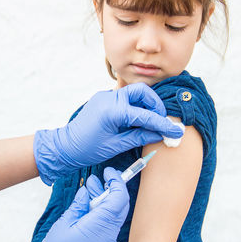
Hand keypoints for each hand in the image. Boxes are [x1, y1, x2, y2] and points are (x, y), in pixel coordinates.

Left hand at [34, 82, 182, 184]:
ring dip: (146, 104)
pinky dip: (135, 106)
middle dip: (156, 105)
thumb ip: (139, 136)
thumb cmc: (87, 149)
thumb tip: (159, 134)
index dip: (163, 124)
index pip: (145, 115)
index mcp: (112, 111)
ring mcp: (106, 96)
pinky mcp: (104, 99)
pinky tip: (137, 120)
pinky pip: (125, 97)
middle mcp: (109, 98)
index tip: (175, 132)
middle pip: (142, 92)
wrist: (65, 146)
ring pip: (134, 93)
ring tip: (151, 122)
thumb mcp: (116, 145)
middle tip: (161, 121)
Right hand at [39, 167, 128, 241]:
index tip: (109, 172)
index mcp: (101, 225)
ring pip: (114, 213)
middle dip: (111, 188)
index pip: (119, 198)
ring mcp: (107, 239)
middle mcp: (109, 233)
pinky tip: (89, 205)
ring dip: (105, 199)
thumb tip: (86, 192)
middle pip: (120, 204)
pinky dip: (101, 210)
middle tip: (99, 179)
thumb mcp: (64, 225)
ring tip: (91, 188)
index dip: (117, 182)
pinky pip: (108, 222)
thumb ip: (78, 205)